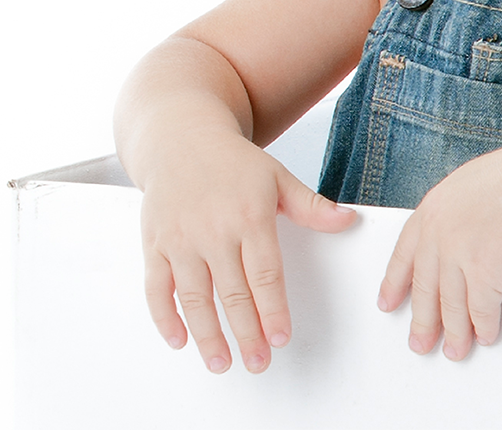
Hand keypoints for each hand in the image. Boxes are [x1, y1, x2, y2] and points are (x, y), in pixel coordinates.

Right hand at [140, 132, 356, 372]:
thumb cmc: (233, 162)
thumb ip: (311, 205)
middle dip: (246, 333)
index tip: (281, 338)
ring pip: (194, 298)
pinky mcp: (154, 244)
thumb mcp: (277, 177)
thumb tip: (348, 221)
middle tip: (259, 363)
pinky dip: (164, 317)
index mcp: (250, 216)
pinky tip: (179, 340)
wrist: (180, 138)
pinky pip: (156, 288)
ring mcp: (179, 240)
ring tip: (221, 363)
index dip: (273, 310)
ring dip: (207, 335)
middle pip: (232, 293)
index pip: (265, 274)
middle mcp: (213, 231)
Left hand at [379, 137, 501, 359]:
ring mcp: (459, 255)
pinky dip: (483, 327)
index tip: (389, 303)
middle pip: (425, 288)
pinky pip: (481, 310)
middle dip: (423, 321)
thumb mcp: (470, 186)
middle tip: (420, 340)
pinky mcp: (485, 274)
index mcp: (433, 210)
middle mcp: (440, 234)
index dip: (395, 283)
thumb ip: (454, 215)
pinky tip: (484, 335)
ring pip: (451, 305)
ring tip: (455, 349)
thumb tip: (456, 241)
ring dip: (454, 333)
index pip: (404, 254)